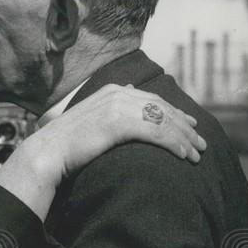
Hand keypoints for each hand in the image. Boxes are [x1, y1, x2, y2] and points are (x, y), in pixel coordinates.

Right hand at [0, 84, 205, 221]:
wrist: (46, 153)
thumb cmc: (64, 145)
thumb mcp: (88, 121)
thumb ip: (106, 112)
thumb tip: (124, 106)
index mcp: (110, 91)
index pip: (151, 100)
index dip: (173, 112)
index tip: (189, 125)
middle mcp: (117, 94)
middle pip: (162, 108)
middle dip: (184, 126)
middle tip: (200, 142)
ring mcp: (118, 107)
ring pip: (163, 120)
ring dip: (183, 138)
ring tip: (197, 154)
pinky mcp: (119, 123)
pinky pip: (156, 132)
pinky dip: (174, 144)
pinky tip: (184, 156)